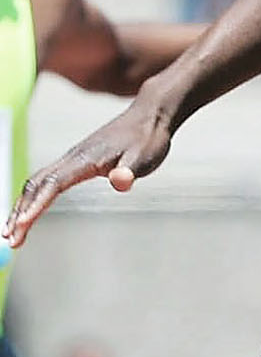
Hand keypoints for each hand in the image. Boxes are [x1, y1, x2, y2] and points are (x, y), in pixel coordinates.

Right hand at [4, 97, 173, 248]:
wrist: (150, 117)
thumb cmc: (148, 139)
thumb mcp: (145, 158)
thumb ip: (130, 171)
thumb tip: (121, 182)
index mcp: (86, 159)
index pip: (53, 184)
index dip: (36, 205)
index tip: (21, 225)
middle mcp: (72, 158)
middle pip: (36, 185)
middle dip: (19, 212)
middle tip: (9, 239)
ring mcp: (72, 159)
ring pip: (36, 183)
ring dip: (21, 206)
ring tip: (11, 233)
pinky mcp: (76, 162)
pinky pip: (46, 181)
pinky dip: (33, 198)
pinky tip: (29, 212)